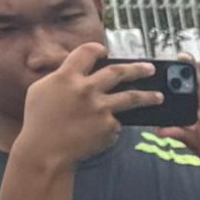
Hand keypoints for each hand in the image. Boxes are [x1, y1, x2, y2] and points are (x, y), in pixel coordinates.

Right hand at [10, 43, 151, 175]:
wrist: (46, 150)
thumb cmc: (39, 119)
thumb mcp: (41, 89)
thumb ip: (60, 77)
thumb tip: (76, 70)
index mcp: (66, 77)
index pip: (86, 53)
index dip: (96, 50)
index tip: (104, 51)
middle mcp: (87, 90)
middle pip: (118, 72)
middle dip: (137, 69)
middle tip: (150, 68)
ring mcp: (101, 109)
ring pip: (131, 98)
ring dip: (148, 96)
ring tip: (159, 97)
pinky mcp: (109, 127)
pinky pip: (115, 122)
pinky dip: (111, 124)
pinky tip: (101, 130)